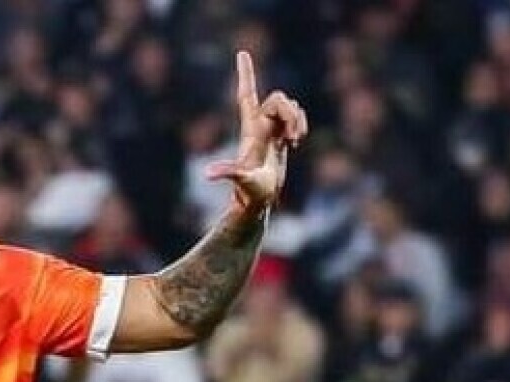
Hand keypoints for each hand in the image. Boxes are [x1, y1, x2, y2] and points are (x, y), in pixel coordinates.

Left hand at [206, 51, 308, 210]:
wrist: (258, 202)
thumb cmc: (249, 192)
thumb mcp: (241, 180)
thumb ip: (228, 173)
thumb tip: (208, 174)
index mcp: (250, 129)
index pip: (247, 95)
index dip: (246, 74)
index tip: (242, 53)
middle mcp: (259, 126)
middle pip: (278, 99)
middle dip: (291, 113)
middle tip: (293, 139)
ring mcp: (270, 131)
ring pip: (290, 107)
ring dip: (298, 120)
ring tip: (294, 142)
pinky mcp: (281, 138)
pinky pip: (296, 118)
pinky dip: (301, 124)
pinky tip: (296, 142)